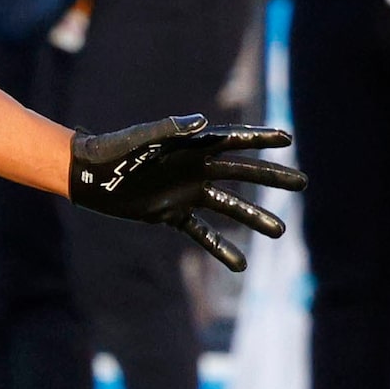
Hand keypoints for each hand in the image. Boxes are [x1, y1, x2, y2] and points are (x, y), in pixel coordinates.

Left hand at [69, 115, 305, 270]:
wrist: (88, 176)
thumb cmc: (112, 150)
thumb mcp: (140, 139)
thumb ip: (169, 129)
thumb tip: (201, 123)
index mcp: (191, 147)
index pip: (233, 140)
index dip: (259, 138)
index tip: (287, 139)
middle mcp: (194, 169)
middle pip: (241, 173)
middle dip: (271, 178)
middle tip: (302, 183)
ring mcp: (185, 192)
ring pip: (227, 206)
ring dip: (252, 217)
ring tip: (279, 231)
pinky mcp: (170, 213)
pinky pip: (200, 232)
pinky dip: (219, 247)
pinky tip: (240, 265)